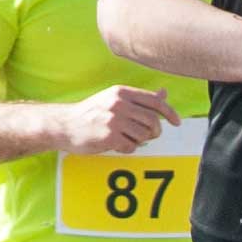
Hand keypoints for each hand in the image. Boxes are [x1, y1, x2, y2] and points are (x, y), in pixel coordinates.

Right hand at [61, 85, 177, 155]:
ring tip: (128, 138)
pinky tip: (117, 144)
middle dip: (155, 131)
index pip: (155, 101)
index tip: (176, 122)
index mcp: (121, 92)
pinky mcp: (109, 136)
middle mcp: (118, 104)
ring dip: (140, 141)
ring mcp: (114, 120)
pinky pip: (131, 146)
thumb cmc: (91, 112)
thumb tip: (164, 93)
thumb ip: (139, 98)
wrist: (65, 124)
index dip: (169, 112)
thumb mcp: (114, 98)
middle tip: (149, 136)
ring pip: (144, 135)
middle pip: (153, 121)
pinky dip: (128, 148)